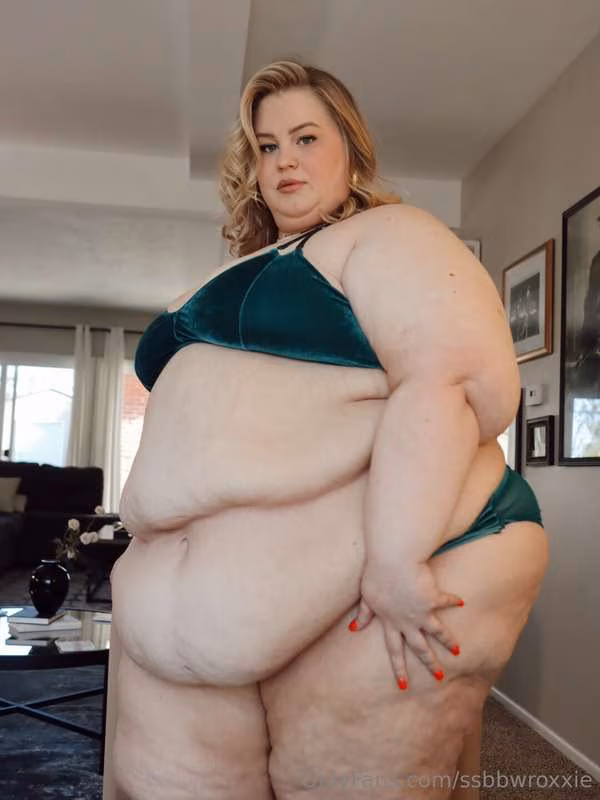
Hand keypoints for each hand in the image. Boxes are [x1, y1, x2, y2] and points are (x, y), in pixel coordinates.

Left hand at [349, 561, 463, 689]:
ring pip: (438, 632)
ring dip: (448, 642)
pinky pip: (446, 601)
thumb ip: (364, 613)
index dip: (398, 668)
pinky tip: (461, 602)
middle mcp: (407, 621)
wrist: (392, 560)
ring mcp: (421, 611)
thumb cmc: (376, 574)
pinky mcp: (433, 598)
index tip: (403, 685)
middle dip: (429, 663)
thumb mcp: (366, 596)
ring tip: (457, 651)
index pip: (394, 650)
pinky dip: (453, 601)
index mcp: (390, 621)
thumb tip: (354, 627)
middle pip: (419, 647)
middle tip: (438, 676)